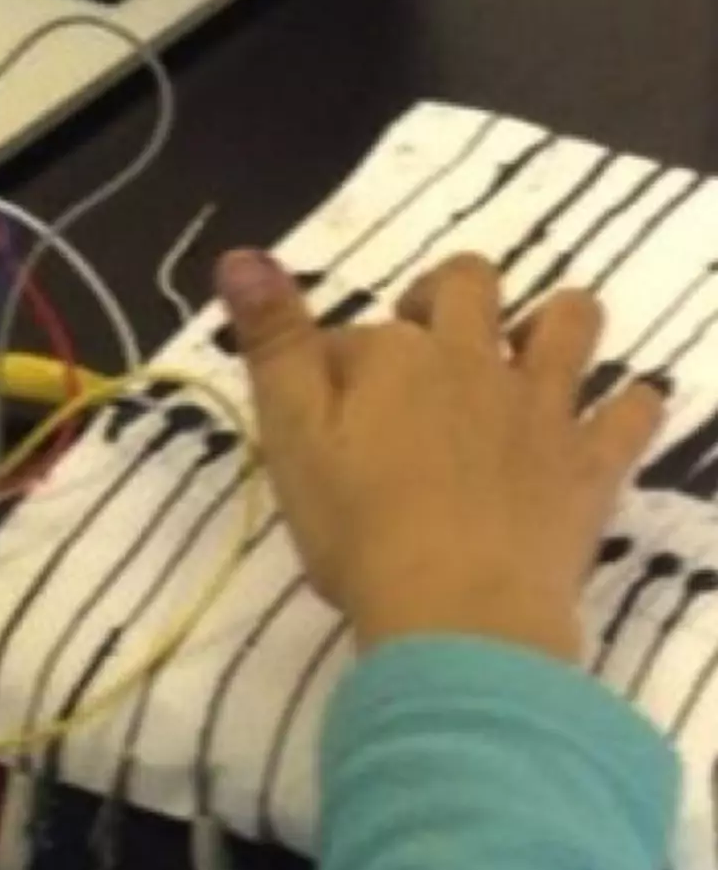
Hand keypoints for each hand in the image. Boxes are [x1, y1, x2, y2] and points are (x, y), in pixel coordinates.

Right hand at [216, 248, 664, 662]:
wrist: (459, 614)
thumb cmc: (358, 532)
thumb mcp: (290, 436)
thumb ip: (272, 343)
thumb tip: (239, 254)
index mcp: (393, 357)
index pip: (353, 334)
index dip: (331, 360)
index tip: (315, 406)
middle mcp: (472, 362)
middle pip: (468, 289)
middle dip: (444, 297)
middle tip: (423, 342)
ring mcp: (541, 408)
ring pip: (567, 323)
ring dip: (552, 319)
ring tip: (529, 346)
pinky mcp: (589, 463)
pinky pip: (631, 413)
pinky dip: (631, 403)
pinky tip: (621, 408)